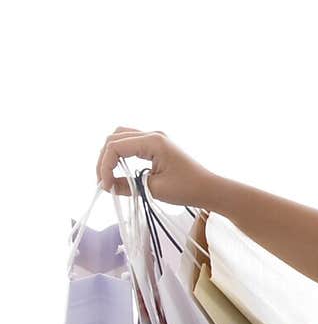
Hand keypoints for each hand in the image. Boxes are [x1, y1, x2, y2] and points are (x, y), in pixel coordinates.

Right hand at [96, 127, 216, 208]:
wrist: (209, 188)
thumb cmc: (187, 189)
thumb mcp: (154, 189)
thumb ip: (127, 186)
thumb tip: (107, 187)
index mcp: (153, 141)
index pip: (115, 146)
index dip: (105, 166)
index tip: (106, 186)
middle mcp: (152, 134)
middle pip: (114, 138)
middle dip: (104, 160)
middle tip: (104, 183)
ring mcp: (154, 137)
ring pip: (120, 138)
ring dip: (110, 156)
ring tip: (109, 177)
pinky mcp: (156, 144)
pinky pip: (130, 143)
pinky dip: (121, 155)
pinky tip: (119, 171)